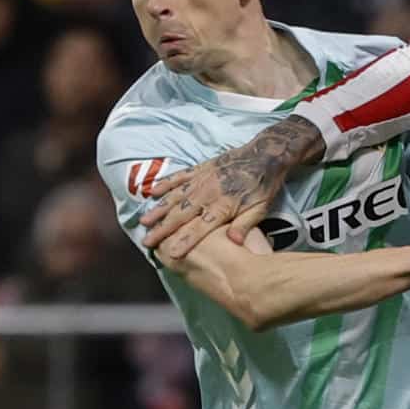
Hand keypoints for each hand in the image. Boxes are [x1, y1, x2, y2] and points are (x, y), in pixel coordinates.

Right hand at [140, 115, 324, 257]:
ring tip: (144, 221)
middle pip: (182, 214)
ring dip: (159, 209)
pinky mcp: (200, 168)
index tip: (171, 253)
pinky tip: (152, 192)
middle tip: (147, 241)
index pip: (201, 227)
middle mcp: (209, 193)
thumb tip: (234, 244)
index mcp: (224, 206)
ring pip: (176, 196)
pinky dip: (165, 184)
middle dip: (163, 229)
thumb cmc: (263, 186)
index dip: (186, 240)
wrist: (265, 155)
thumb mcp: (261, 209)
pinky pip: (179, 177)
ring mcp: (202, 180)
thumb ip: (246, 226)